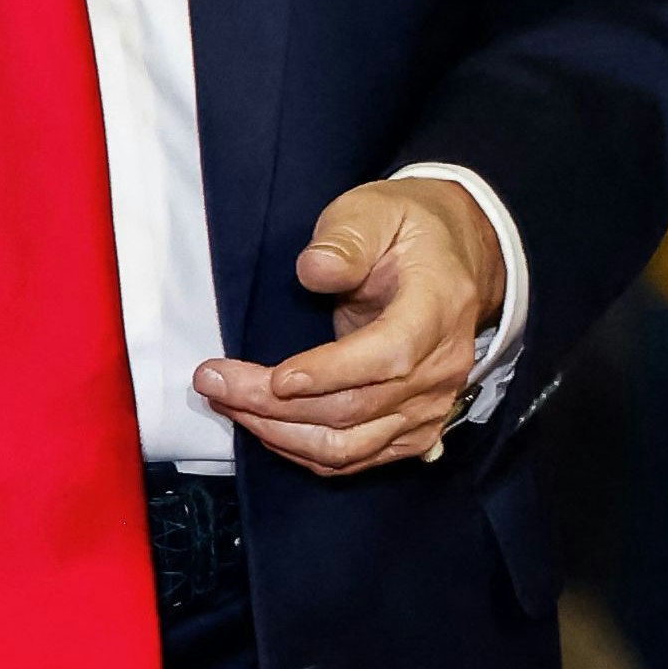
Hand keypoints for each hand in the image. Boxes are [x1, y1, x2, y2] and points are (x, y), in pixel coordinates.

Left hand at [192, 177, 500, 475]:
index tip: (275, 377)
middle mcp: (441, 368)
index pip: (389, 355)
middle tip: (214, 381)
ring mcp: (431, 405)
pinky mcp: (415, 429)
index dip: (331, 373)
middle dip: (275, 403)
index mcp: (437, 309)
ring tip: (227, 404)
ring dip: (281, 433)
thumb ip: (346, 238)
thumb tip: (313, 269)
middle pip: (356, 407)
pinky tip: (263, 426)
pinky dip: (304, 450)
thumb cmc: (406, 230)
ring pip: (351, 444)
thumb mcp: (375, 211)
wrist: (453, 259)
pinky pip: (357, 457)